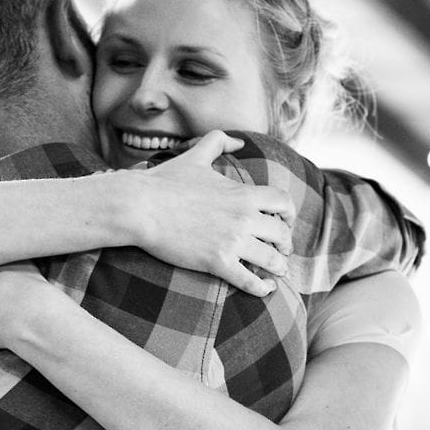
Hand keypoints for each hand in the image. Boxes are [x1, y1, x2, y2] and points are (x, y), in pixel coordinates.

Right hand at [126, 131, 291, 295]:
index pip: (283, 203)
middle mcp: (244, 217)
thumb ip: (218, 141)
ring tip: (276, 272)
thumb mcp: (195, 156)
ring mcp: (232, 241)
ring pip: (272, 260)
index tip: (285, 222)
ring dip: (279, 267)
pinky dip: (262, 288)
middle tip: (281, 250)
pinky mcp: (217, 262)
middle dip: (285, 244)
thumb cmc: (164, 181)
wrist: (140, 206)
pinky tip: (264, 289)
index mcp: (242, 193)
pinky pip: (250, 281)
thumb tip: (238, 140)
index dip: (289, 214)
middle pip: (282, 234)